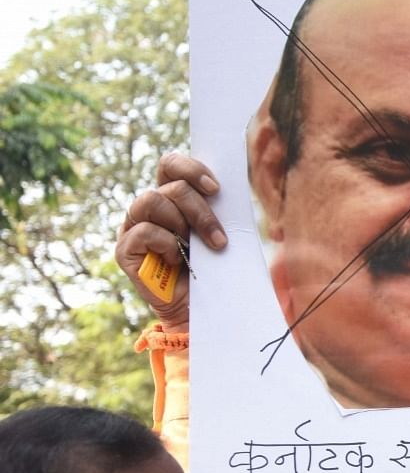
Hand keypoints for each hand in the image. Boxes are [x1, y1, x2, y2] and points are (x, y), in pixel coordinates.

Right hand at [115, 153, 225, 331]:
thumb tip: (222, 189)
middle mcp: (148, 208)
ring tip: (197, 248)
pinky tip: (176, 259)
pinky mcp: (125, 250)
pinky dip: (167, 243)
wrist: (199, 307)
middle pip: (171, 187)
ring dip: (184, 224)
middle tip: (218, 237)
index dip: (190, 168)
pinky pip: (145, 231)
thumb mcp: (216, 232)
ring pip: (153, 201)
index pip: (170, 165)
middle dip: (201, 210)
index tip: (216, 189)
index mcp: (169, 198)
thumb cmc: (210, 266)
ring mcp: (133, 228)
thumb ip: (214, 209)